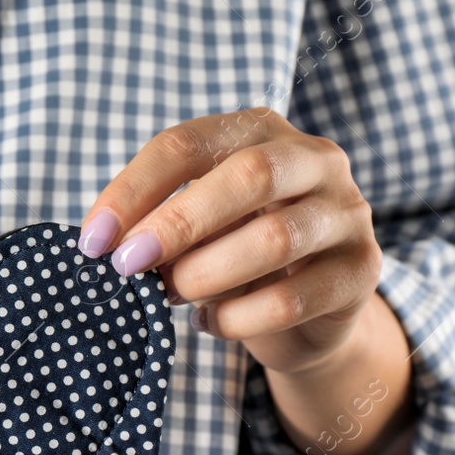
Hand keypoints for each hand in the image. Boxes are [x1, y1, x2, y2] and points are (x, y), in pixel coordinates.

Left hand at [77, 109, 385, 376]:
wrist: (309, 313)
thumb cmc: (236, 255)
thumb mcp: (195, 228)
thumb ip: (158, 224)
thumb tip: (105, 245)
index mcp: (260, 131)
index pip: (188, 143)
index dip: (133, 190)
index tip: (92, 240)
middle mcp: (314, 159)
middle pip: (246, 176)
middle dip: (177, 224)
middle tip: (129, 265)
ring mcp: (346, 212)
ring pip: (274, 238)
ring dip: (206, 274)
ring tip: (171, 297)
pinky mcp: (361, 270)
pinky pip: (293, 298)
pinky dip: (238, 318)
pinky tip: (212, 323)